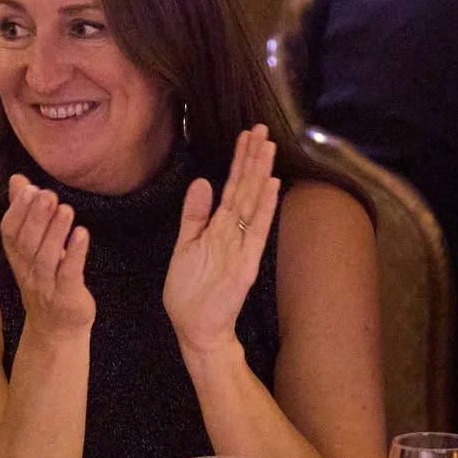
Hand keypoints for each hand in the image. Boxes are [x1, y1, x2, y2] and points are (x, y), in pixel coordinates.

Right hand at [3, 175, 93, 336]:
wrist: (57, 329)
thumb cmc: (46, 280)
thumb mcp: (33, 247)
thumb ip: (25, 212)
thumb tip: (18, 179)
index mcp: (18, 258)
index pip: (9, 233)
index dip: (17, 211)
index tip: (29, 188)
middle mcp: (28, 272)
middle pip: (27, 243)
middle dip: (36, 217)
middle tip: (47, 194)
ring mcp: (46, 286)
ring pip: (46, 259)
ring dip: (55, 232)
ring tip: (65, 209)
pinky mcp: (67, 297)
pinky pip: (69, 274)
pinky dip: (75, 254)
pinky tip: (82, 234)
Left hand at [165, 126, 280, 361]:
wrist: (197, 329)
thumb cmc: (190, 291)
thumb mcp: (185, 245)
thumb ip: (195, 215)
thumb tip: (203, 182)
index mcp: (218, 228)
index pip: (232, 186)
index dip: (239, 160)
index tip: (246, 135)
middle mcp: (234, 233)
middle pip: (245, 188)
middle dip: (252, 158)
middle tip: (260, 128)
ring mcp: (241, 247)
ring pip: (252, 204)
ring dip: (261, 175)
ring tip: (268, 147)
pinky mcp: (245, 264)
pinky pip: (256, 232)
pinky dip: (264, 209)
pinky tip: (271, 187)